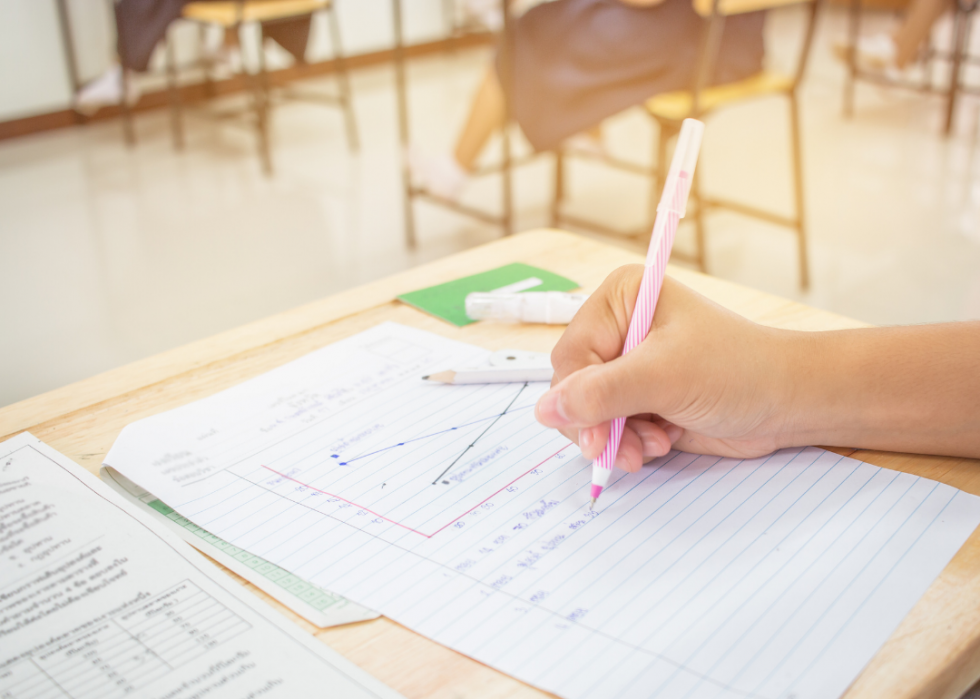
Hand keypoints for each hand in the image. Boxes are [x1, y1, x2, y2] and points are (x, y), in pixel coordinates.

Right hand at [534, 265, 793, 471]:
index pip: (571, 354)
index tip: (595, 432)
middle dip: (599, 422)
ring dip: (616, 437)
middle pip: (574, 386)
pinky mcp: (640, 396)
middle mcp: (619, 328)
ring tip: (652, 444)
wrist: (788, 402)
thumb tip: (547, 409)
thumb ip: (602, 393)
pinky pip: (610, 427)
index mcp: (621, 299)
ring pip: (589, 412)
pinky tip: (660, 441)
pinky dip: (629, 442)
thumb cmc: (740, 370)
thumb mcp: (665, 377)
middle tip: (622, 448)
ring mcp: (630, 365)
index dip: (577, 396)